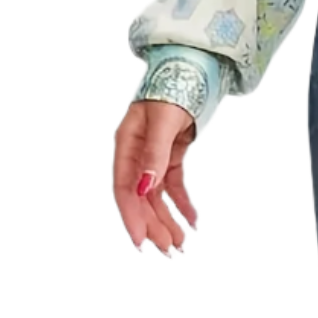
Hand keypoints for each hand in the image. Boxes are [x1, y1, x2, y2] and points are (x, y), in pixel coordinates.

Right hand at [113, 98, 198, 253]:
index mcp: (126, 143)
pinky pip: (174, 186)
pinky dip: (183, 204)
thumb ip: (155, 154)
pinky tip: (193, 221)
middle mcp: (137, 153)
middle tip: (169, 250)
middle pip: (141, 198)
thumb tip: (146, 187)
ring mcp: (153, 155)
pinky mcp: (171, 155)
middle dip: (154, 225)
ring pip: (157, 196)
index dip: (130, 216)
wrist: (192, 68)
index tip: (140, 241)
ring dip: (168, 220)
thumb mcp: (164, 121)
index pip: (124, 188)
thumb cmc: (174, 87)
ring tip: (181, 243)